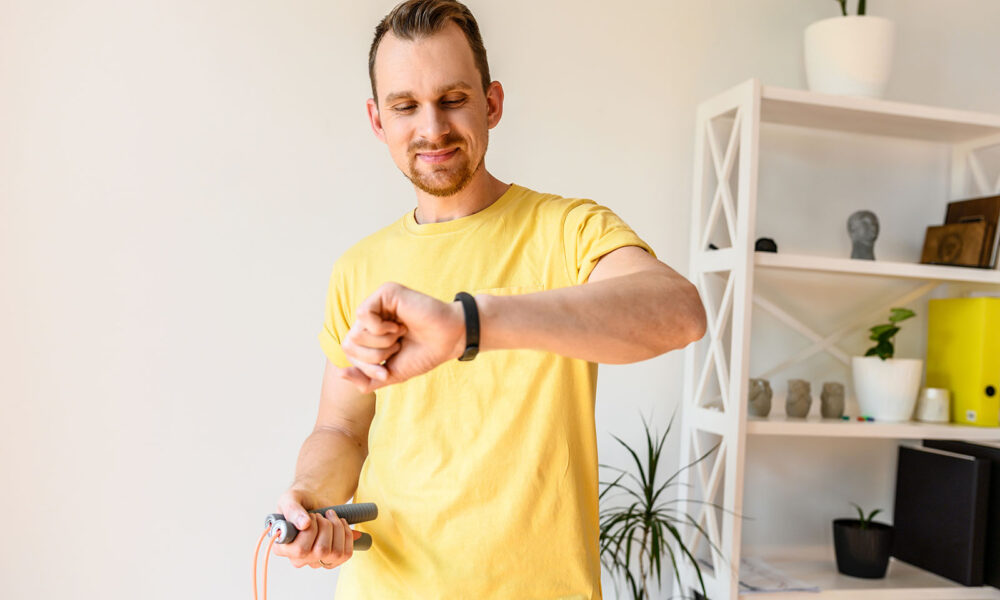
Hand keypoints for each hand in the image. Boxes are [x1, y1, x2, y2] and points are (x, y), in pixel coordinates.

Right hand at [271, 488, 362, 568]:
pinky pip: (346, 553)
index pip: (300, 550)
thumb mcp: (290, 499)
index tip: (310, 516)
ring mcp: (315, 561)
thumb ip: (292, 510)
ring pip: (335, 552)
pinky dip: (347, 534)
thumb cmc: (299, 501)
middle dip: (325, 526)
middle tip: (320, 515)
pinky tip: (340, 523)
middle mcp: (298, 559)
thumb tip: (304, 524)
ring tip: (330, 516)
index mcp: (282, 548)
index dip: (311, 530)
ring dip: (337, 528)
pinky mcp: (332, 560)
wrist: (314, 500)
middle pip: (321, 551)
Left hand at [338, 282, 464, 392]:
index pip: (348, 352)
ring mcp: (378, 302)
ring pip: (356, 331)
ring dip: (381, 342)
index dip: (365, 367)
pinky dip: (381, 328)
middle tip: (396, 348)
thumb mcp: (391, 373)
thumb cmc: (424, 354)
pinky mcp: (385, 292)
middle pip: (349, 343)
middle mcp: (371, 316)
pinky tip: (399, 324)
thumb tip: (340, 373)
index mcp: (370, 333)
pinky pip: (364, 314)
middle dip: (373, 356)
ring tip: (400, 335)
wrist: (449, 341)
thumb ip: (366, 379)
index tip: (387, 371)